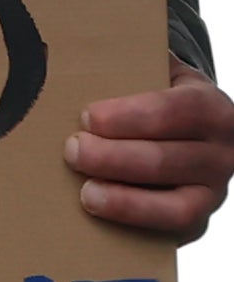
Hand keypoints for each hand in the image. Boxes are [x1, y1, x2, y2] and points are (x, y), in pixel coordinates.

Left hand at [71, 75, 233, 238]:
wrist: (196, 131)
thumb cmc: (159, 96)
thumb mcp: (153, 70)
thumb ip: (125, 62)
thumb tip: (64, 50)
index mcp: (211, 108)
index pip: (175, 110)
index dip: (129, 116)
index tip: (87, 117)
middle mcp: (222, 153)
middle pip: (168, 160)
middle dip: (114, 158)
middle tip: (72, 150)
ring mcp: (214, 192)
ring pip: (177, 205)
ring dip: (126, 201)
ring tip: (85, 193)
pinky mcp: (199, 222)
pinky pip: (171, 231)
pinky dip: (136, 224)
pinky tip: (103, 214)